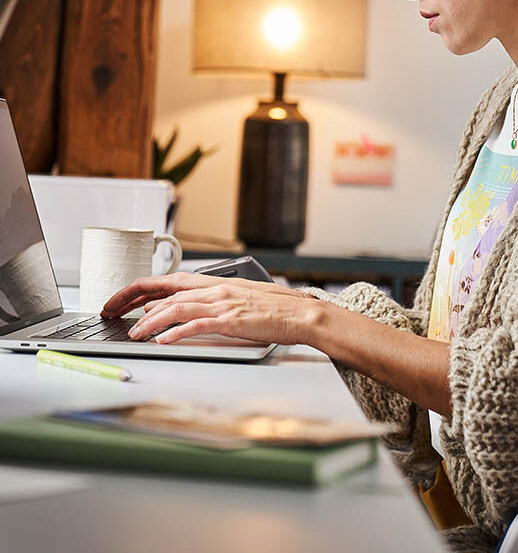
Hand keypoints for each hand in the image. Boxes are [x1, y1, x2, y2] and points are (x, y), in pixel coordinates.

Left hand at [100, 271, 317, 345]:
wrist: (302, 314)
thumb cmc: (277, 309)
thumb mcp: (240, 298)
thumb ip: (214, 302)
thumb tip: (189, 311)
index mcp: (216, 283)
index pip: (169, 280)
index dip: (140, 288)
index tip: (120, 299)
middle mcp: (216, 290)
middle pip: (166, 292)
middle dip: (133, 301)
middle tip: (111, 312)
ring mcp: (224, 304)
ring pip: (177, 307)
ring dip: (150, 321)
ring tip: (134, 333)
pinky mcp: (232, 321)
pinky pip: (198, 325)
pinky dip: (177, 332)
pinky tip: (163, 340)